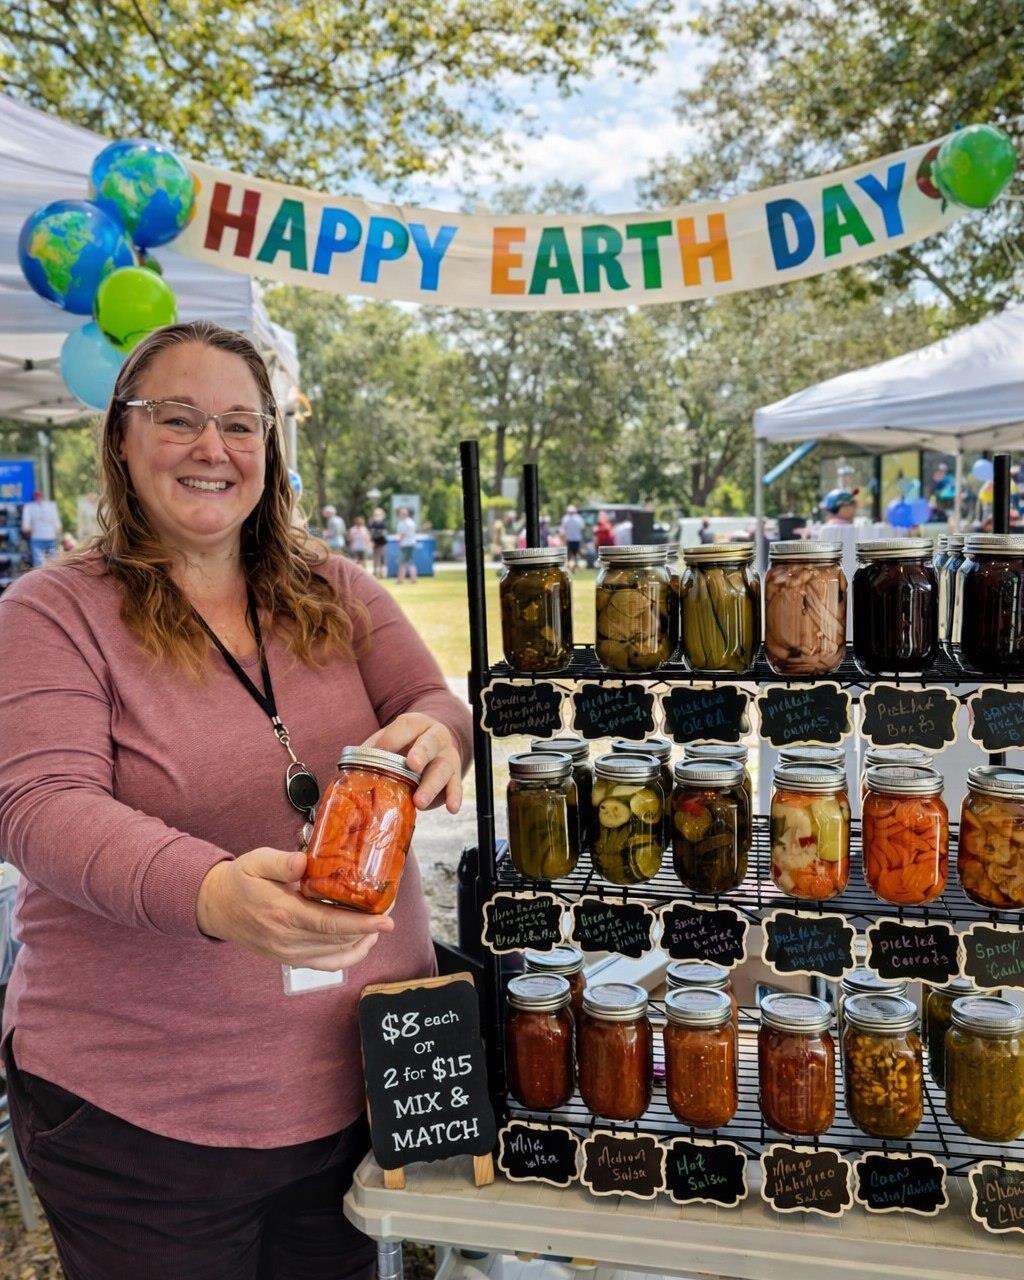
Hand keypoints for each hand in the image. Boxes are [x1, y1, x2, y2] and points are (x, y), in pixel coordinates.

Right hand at [196, 848, 393, 970]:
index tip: (386, 919)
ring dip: (361, 943)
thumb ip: (282, 863)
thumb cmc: (239, 881)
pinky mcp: (289, 959)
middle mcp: (287, 940)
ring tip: (378, 926)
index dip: (361, 923)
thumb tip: (305, 862)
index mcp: (282, 913)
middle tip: (390, 909)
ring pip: (335, 956)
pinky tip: (360, 942)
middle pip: (338, 940)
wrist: (215, 907)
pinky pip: (325, 965)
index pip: (329, 923)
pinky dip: (347, 957)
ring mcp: (288, 953)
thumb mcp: (257, 861)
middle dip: (369, 928)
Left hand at [363, 712, 462, 812]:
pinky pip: (456, 785)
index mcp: (416, 723)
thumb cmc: (405, 745)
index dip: (391, 739)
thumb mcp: (388, 741)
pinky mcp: (455, 774)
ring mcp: (447, 755)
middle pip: (430, 742)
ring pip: (443, 767)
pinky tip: (451, 808)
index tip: (379, 754)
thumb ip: (371, 751)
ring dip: (431, 785)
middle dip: (421, 753)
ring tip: (419, 801)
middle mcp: (436, 736)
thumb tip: (346, 772)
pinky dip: (454, 796)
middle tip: (412, 765)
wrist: (434, 745)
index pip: (405, 726)